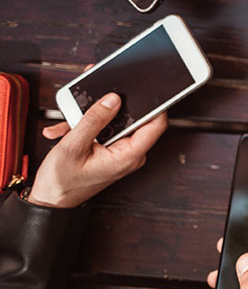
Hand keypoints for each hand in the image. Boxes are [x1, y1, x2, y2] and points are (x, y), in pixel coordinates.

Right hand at [28, 93, 165, 207]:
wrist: (50, 200)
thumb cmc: (62, 182)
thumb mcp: (74, 146)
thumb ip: (94, 120)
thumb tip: (113, 99)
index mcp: (129, 155)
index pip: (156, 124)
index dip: (154, 104)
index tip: (144, 88)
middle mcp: (130, 154)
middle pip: (133, 119)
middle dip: (111, 107)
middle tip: (92, 98)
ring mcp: (121, 152)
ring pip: (115, 123)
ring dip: (93, 118)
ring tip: (71, 123)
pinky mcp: (112, 150)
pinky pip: (106, 131)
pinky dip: (87, 127)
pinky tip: (68, 130)